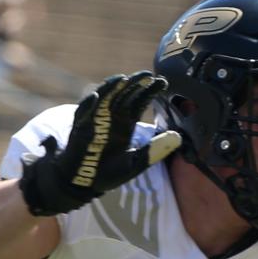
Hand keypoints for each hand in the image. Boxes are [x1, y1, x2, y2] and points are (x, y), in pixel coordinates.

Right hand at [18, 71, 181, 215]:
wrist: (82, 184)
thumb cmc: (108, 173)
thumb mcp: (137, 162)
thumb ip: (155, 150)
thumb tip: (177, 137)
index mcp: (125, 124)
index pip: (139, 102)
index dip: (150, 91)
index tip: (163, 82)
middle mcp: (111, 118)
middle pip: (124, 96)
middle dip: (135, 84)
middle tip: (148, 74)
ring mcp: (94, 121)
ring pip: (104, 99)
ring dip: (112, 88)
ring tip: (123, 79)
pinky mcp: (79, 128)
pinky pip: (83, 113)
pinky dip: (89, 105)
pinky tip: (98, 97)